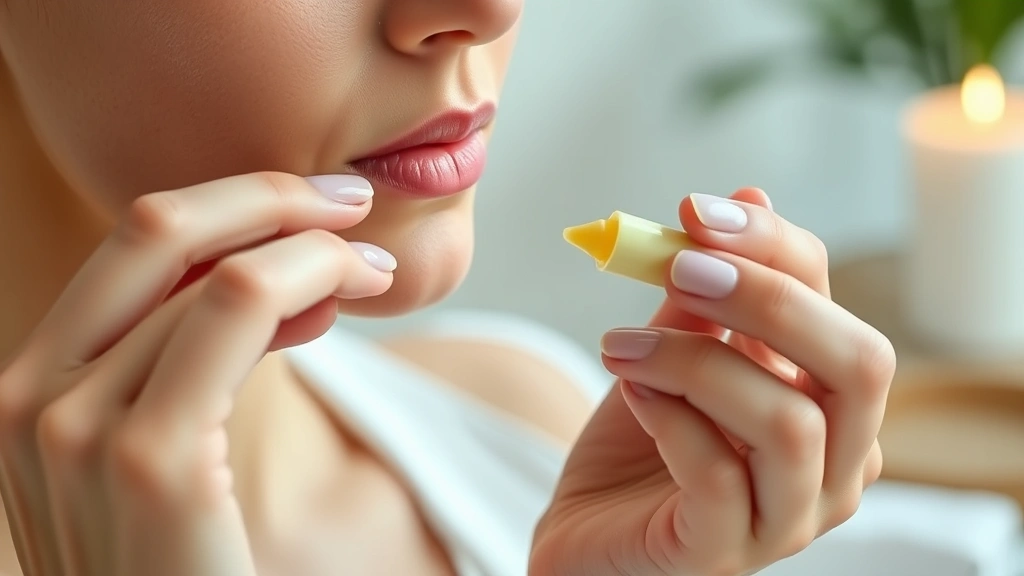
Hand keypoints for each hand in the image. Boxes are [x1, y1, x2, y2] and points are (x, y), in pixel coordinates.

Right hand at [0, 173, 393, 575]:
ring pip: (211, 265)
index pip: (131, 250)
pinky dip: (308, 279)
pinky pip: (238, 310)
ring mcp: (73, 430)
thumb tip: (261, 280)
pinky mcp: (148, 462)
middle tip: (351, 206)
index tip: (315, 216)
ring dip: (307, 245)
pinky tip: (352, 300)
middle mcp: (27, 400)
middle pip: (152, 228)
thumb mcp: (165, 462)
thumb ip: (184, 369)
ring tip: (371, 269)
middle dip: (267, 197)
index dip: (232, 210)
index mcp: (31, 394)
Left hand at [532, 189, 892, 575]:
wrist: (588, 528)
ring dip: (694, 361)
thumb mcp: (676, 350)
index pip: (843, 314)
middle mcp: (837, 466)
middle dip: (766, 298)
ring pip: (789, 423)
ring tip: (620, 343)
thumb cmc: (640, 440)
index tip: (696, 212)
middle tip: (680, 267)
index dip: (776, 249)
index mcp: (833, 407)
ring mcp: (790, 518)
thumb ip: (710, 291)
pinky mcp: (726, 552)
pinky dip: (668, 419)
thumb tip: (752, 195)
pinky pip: (718, 477)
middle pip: (859, 365)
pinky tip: (629, 390)